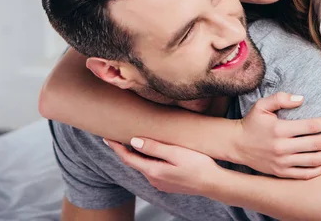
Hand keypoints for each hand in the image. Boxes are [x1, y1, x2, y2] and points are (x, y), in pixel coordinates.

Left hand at [105, 137, 220, 194]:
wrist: (213, 183)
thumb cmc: (198, 165)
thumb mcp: (176, 152)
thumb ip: (154, 148)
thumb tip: (134, 141)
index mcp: (153, 171)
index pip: (128, 158)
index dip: (116, 147)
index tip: (107, 138)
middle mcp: (154, 180)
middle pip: (135, 162)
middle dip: (126, 150)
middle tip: (118, 136)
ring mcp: (161, 183)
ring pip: (144, 166)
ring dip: (139, 155)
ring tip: (135, 141)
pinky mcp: (168, 183)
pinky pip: (153, 170)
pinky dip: (148, 160)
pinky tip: (154, 152)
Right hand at [235, 92, 320, 178]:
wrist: (236, 144)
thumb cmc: (252, 122)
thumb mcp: (262, 105)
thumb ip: (281, 98)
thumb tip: (301, 99)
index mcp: (279, 129)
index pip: (311, 126)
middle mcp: (282, 147)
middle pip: (317, 144)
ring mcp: (282, 163)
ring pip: (314, 161)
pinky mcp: (281, 173)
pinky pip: (305, 174)